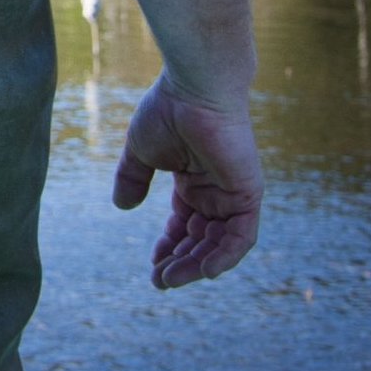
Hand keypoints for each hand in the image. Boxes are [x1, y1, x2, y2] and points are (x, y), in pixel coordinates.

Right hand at [111, 75, 263, 288]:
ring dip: (197, 265)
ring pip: (219, 244)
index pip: (185, 224)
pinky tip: (204, 271)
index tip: (152, 266)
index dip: (169, 246)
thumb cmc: (167, 111)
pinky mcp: (248, 194)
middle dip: (181, 262)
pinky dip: (224, 256)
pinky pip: (241, 237)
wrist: (193, 90)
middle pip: (202, 239)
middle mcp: (216, 191)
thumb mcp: (141, 151)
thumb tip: (122, 206)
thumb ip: (132, 178)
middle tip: (160, 280)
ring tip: (171, 278)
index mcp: (194, 181)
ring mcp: (234, 194)